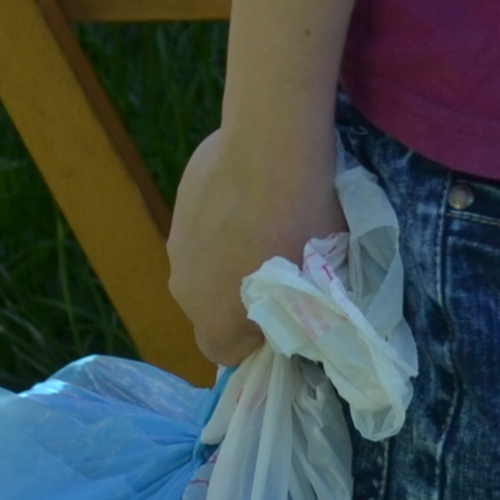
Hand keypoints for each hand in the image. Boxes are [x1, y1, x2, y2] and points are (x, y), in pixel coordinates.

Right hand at [166, 121, 341, 367]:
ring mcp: (178, 243)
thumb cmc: (303, 225)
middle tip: (281, 269)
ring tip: (268, 225)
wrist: (272, 146)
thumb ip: (302, 313)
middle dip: (242, 297)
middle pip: (213, 307)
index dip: (255, 341)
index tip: (285, 316)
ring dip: (230, 257)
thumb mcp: (321, 285)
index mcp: (216, 321)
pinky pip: (203, 227)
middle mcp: (185, 289)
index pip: (226, 354)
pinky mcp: (179, 202)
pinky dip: (223, 220)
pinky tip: (253, 194)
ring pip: (205, 265)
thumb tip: (304, 317)